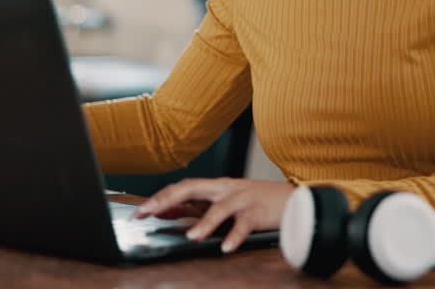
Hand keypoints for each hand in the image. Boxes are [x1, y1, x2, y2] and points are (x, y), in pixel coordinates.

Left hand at [133, 178, 294, 252]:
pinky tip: (226, 247)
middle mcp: (225, 189)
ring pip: (220, 207)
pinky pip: (244, 224)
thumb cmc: (256, 202)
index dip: (159, 197)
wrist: (294, 200)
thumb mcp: (223, 201)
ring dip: (204, 222)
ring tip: (192, 237)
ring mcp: (242, 199)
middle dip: (167, 200)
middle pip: (192, 188)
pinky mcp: (259, 212)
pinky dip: (234, 235)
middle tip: (148, 213)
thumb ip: (195, 206)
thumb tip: (165, 210)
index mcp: (215, 186)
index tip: (140, 211)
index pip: (181, 187)